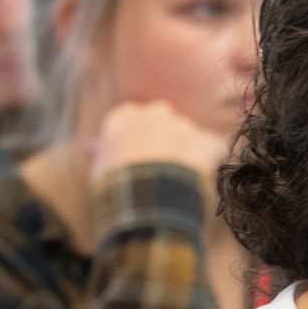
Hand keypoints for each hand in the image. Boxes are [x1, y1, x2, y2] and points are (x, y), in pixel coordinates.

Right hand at [90, 100, 232, 185]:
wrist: (146, 194)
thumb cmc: (116, 184)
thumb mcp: (100, 168)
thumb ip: (102, 152)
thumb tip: (93, 147)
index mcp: (125, 116)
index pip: (134, 119)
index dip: (139, 138)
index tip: (140, 155)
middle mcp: (155, 114)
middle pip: (164, 122)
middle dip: (166, 139)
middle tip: (163, 166)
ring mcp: (184, 125)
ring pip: (189, 136)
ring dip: (189, 152)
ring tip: (180, 179)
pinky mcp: (207, 140)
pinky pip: (214, 148)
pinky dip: (212, 160)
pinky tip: (204, 177)